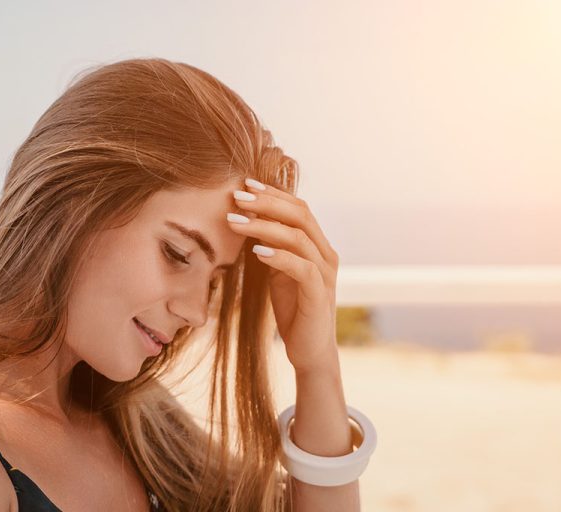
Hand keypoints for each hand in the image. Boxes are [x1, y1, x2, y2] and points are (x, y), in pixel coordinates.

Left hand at [227, 178, 339, 374]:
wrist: (310, 351)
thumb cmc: (294, 310)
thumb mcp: (278, 271)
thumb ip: (272, 246)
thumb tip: (248, 218)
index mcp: (317, 246)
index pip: (299, 208)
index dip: (273, 194)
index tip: (245, 185)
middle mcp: (325, 255)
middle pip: (301, 215)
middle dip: (267, 202)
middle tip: (236, 197)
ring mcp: (325, 274)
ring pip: (298, 237)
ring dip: (264, 226)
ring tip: (235, 222)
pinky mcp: (319, 295)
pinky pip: (301, 267)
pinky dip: (279, 256)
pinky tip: (256, 251)